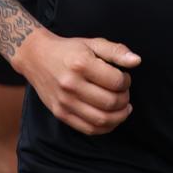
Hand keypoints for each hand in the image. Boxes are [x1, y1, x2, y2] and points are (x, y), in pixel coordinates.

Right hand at [15, 31, 140, 135]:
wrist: (36, 57)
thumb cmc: (69, 50)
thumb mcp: (93, 43)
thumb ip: (116, 51)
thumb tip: (137, 61)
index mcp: (81, 64)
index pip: (116, 82)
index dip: (127, 82)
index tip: (124, 78)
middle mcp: (71, 84)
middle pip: (110, 102)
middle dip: (124, 99)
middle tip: (124, 93)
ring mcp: (64, 102)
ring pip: (101, 120)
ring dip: (119, 116)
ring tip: (123, 107)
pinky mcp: (60, 113)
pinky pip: (88, 129)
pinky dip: (105, 127)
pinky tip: (111, 118)